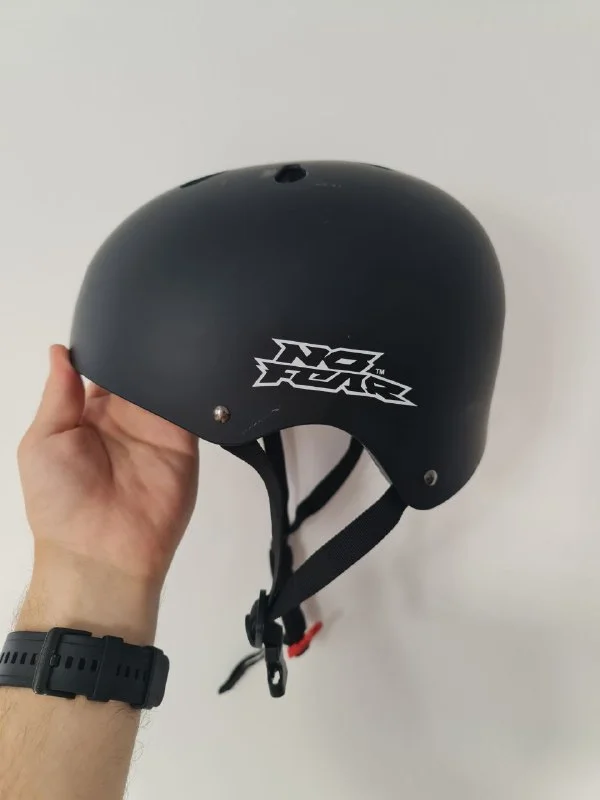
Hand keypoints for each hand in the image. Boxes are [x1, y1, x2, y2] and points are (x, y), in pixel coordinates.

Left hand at [16, 345, 198, 640]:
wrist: (103, 554)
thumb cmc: (60, 501)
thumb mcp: (43, 442)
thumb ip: (57, 395)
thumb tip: (59, 349)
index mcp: (89, 414)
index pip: (104, 370)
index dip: (109, 346)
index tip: (118, 317)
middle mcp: (126, 418)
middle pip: (139, 372)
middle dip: (143, 349)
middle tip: (153, 319)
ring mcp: (157, 429)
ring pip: (167, 384)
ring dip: (170, 364)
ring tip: (175, 333)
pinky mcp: (185, 442)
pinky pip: (192, 408)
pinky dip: (195, 387)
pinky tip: (194, 364)